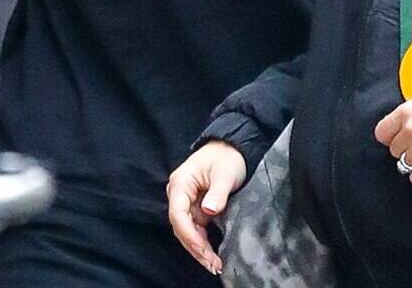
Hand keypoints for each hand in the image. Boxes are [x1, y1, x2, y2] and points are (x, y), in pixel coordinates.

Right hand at [167, 141, 246, 275]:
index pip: (178, 214)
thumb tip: (208, 211)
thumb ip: (217, 193)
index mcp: (181, 183)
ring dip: (199, 248)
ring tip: (214, 264)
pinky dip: (203, 242)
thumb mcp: (226, 173)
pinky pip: (196, 228)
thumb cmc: (228, 156)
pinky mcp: (196, 207)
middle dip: (195, 247)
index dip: (189, 234)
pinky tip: (212, 254)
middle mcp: (179, 194)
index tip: (202, 248)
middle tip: (212, 264)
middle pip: (181, 226)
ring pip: (188, 231)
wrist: (234, 146)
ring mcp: (187, 202)